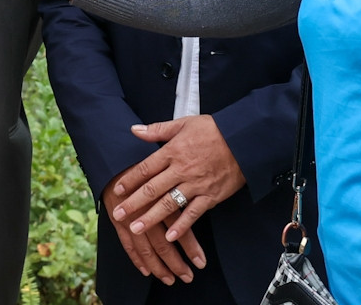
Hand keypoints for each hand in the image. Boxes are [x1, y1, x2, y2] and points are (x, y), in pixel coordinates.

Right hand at [103, 170, 206, 285]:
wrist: (112, 156)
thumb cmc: (143, 159)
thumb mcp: (165, 166)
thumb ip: (180, 183)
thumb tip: (200, 198)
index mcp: (161, 197)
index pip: (179, 227)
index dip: (191, 247)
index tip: (201, 262)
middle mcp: (145, 210)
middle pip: (163, 242)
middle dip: (176, 262)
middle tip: (188, 277)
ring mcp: (129, 218)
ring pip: (146, 248)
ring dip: (158, 266)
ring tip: (170, 279)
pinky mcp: (117, 221)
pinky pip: (127, 244)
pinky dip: (136, 259)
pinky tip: (146, 271)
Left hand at [110, 115, 246, 240]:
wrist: (243, 140)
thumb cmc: (213, 130)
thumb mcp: (183, 123)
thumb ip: (157, 130)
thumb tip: (134, 129)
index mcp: (173, 151)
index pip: (145, 168)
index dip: (130, 180)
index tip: (116, 189)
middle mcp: (181, 170)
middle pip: (152, 189)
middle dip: (133, 203)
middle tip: (118, 214)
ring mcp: (196, 185)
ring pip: (168, 204)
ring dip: (151, 218)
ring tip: (135, 229)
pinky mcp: (210, 196)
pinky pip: (192, 214)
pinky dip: (181, 226)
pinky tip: (169, 236)